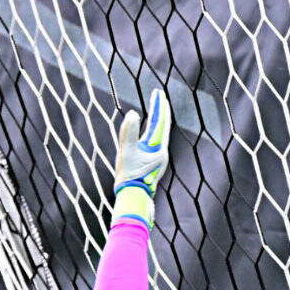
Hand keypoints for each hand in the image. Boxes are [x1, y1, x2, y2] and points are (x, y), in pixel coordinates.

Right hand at [112, 88, 171, 225]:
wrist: (133, 196)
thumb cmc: (129, 176)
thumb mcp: (126, 152)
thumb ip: (128, 132)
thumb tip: (132, 113)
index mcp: (158, 149)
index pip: (160, 123)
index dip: (159, 106)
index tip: (158, 93)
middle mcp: (161, 152)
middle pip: (163, 127)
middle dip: (161, 110)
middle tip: (160, 96)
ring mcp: (157, 158)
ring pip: (160, 135)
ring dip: (159, 121)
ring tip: (158, 108)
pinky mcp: (152, 163)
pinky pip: (155, 143)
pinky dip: (154, 133)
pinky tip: (151, 132)